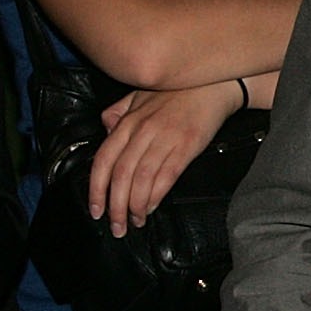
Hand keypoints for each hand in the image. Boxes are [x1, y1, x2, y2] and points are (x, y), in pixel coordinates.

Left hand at [88, 80, 246, 235]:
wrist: (215, 83)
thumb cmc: (179, 90)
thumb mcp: (140, 95)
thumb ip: (119, 112)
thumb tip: (105, 130)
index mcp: (129, 121)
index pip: (103, 160)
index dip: (96, 188)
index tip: (95, 209)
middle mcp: (143, 131)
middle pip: (120, 175)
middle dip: (115, 206)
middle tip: (116, 226)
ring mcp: (165, 138)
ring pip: (141, 179)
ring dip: (135, 206)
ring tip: (134, 222)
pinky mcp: (186, 146)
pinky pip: (166, 176)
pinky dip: (156, 196)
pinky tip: (151, 208)